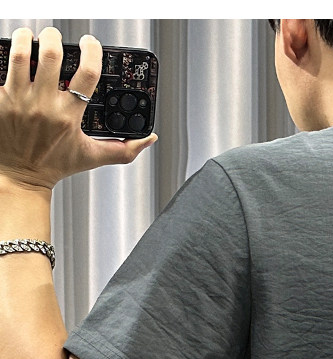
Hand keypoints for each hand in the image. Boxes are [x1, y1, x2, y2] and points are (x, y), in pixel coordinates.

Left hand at [0, 26, 155, 191]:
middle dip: (55, 37)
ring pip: (21, 54)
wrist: (21, 177)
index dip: (93, 50)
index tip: (90, 43)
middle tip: (55, 38)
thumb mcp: (92, 157)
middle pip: (52, 54)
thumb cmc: (54, 166)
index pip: (88, 73)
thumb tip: (148, 140)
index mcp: (69, 116)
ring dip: (26, 38)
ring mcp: (18, 100)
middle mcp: (43, 105)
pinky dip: (5, 56)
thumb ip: (123, 149)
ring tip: (30, 37)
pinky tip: (13, 56)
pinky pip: (0, 68)